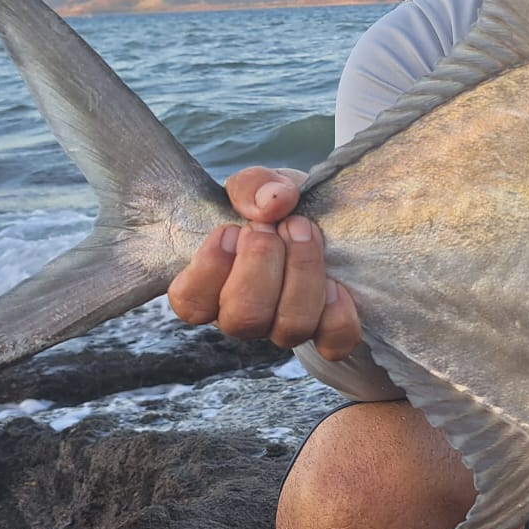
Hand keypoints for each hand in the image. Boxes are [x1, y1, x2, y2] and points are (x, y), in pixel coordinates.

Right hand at [167, 166, 360, 361]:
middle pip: (243, 317)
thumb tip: (271, 203)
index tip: (231, 230)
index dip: (209, 269)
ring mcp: (287, 328)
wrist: (330, 218)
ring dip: (301, 273)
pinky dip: (337, 314)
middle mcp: (247, 316)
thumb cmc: (280, 207)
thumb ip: (253, 186)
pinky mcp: (329, 334)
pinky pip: (333, 343)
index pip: (191, 304)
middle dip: (261, 263)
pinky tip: (336, 282)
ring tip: (305, 231)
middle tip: (276, 225)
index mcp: (214, 286)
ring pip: (289, 328)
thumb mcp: (261, 185)